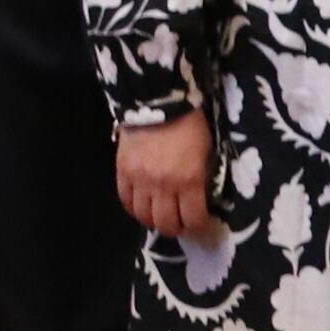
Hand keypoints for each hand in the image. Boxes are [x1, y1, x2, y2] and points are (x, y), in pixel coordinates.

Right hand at [113, 109, 225, 244]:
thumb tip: (201, 199)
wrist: (158, 101)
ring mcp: (140, 180)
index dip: (197, 227)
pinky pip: (125, 200)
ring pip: (143, 216)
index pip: (193, 218)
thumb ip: (202, 179)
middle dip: (175, 228)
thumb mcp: (207, 153)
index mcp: (190, 180)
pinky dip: (134, 207)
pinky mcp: (122, 171)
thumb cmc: (190, 125)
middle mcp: (163, 185)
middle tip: (179, 224)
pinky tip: (142, 206)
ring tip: (160, 216)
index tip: (200, 225)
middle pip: (165, 223)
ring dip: (153, 220)